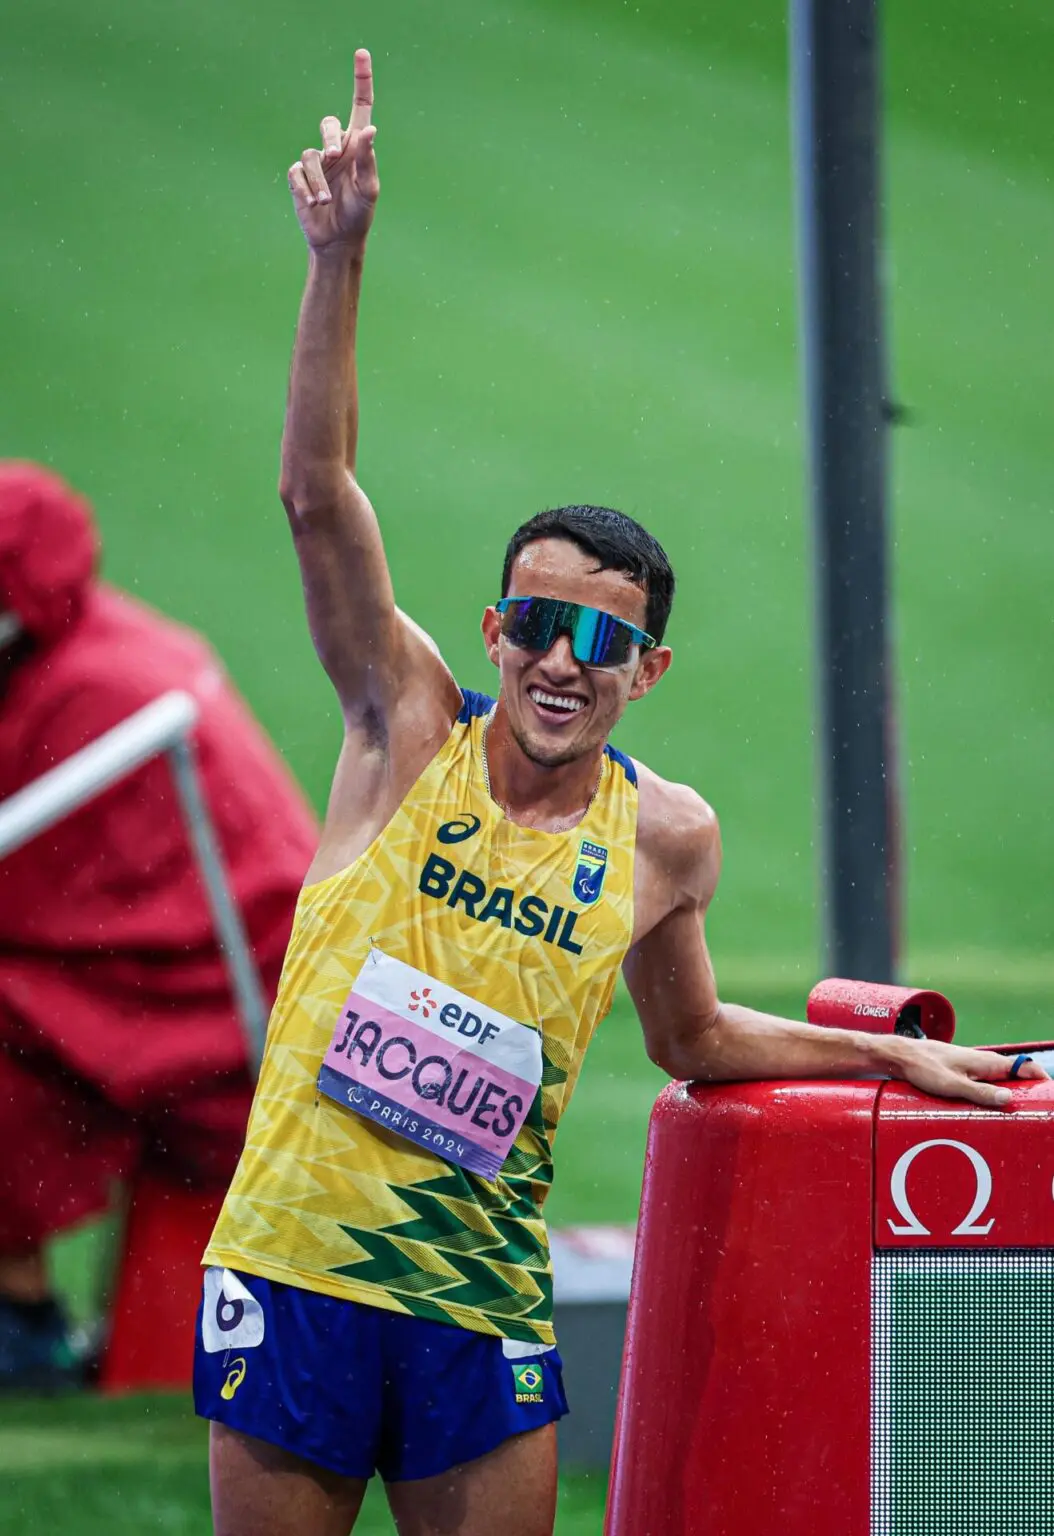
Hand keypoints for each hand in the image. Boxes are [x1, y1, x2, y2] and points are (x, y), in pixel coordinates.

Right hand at [288, 48, 378, 251]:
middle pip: (327, 124)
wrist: (338, 241)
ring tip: (327, 201)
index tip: (361, 53)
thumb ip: (368, 160)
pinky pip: (297, 173)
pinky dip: (306, 189)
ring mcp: (316, 164)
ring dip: (320, 181)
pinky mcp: (299, 179)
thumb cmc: (359, 215)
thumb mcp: (368, 190)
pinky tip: (314, 204)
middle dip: (329, 137)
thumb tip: (369, 129)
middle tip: (335, 155)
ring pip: (310, 155)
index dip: (361, 80)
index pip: (359, 107)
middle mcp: (336, 149)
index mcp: (357, 147)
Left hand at [896, 1037, 1046, 1108]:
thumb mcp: (952, 1085)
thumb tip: (1009, 1098)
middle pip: (1017, 1075)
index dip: (1042, 1079)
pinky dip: (996, 1093)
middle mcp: (984, 1062)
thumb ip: (979, 1092)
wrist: (900, 1055)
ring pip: (1002, 1079)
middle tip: (1037, 1111)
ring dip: (1013, 1092)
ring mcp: (973, 1067)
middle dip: (1030, 1090)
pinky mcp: (963, 1072)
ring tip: (1021, 1113)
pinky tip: (992, 1107)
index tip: (1050, 1097)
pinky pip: (987, 1083)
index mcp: (987, 1062)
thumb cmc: (924, 1068)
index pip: (1026, 1067)